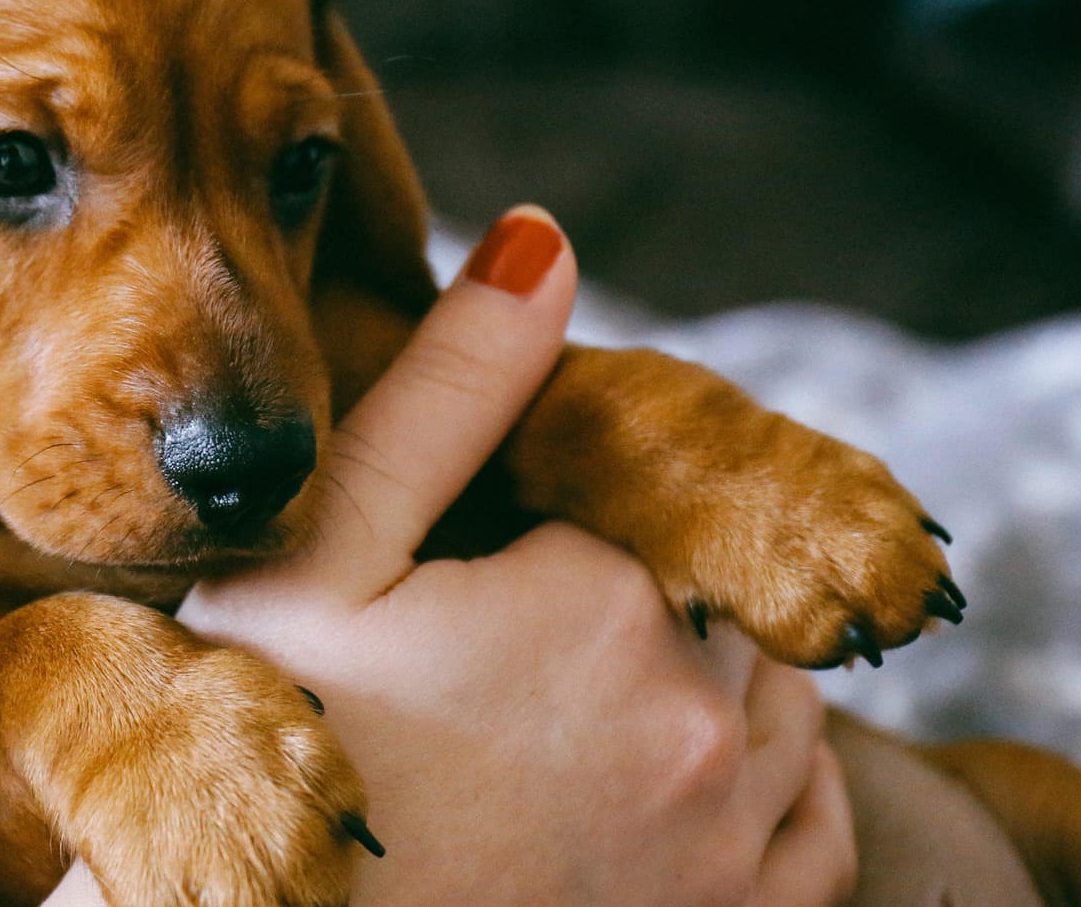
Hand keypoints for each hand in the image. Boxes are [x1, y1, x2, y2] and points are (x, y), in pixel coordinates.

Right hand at [174, 206, 855, 905]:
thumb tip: (547, 240)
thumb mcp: (319, 552)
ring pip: (779, 696)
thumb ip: (445, 392)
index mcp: (603, 603)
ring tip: (579, 695)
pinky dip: (783, 780)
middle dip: (631, 592)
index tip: (473, 571)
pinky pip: (814, 827)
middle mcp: (697, 720)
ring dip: (711, 670)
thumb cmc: (266, 746)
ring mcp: (723, 840)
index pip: (640, 499)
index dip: (556, 522)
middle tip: (507, 639)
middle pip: (712, 594)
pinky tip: (703, 769)